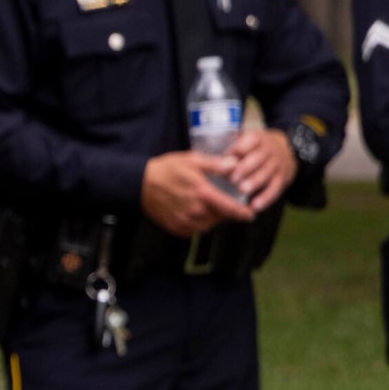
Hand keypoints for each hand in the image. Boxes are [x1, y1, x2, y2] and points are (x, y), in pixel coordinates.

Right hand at [141, 150, 257, 236]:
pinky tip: (194, 213)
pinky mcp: (174, 227)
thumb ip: (215, 164)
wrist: (138, 183)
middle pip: (220, 218)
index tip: (250, 214)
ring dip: (212, 218)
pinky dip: (197, 223)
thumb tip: (235, 165)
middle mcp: (195, 210)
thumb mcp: (192, 160)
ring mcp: (184, 220)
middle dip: (225, 212)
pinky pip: (193, 230)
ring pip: (208, 225)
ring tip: (208, 207)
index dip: (243, 213)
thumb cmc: (165, 169)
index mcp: (202, 193)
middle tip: (223, 203)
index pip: (230, 208)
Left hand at [221, 126, 294, 212]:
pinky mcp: (282, 178)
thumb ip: (228, 150)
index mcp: (257, 138)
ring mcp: (277, 164)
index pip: (250, 140)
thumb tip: (202, 162)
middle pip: (258, 158)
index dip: (239, 148)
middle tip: (232, 179)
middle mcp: (269, 150)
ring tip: (242, 190)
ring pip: (267, 173)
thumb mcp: (244, 142)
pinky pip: (275, 188)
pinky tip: (254, 206)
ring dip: (255, 182)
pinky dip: (265, 198)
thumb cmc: (252, 150)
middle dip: (245, 168)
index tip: (227, 157)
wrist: (285, 152)